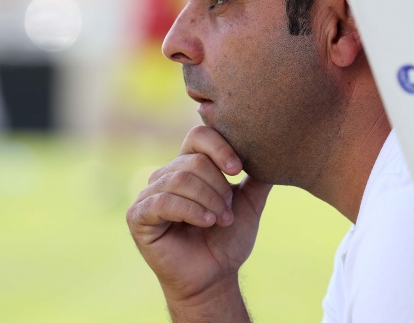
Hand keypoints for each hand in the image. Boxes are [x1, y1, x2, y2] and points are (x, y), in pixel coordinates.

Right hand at [126, 126, 272, 313]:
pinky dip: (190, 211)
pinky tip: (206, 222)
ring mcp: (149, 194)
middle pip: (195, 160)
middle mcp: (166, 175)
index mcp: (188, 165)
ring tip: (221, 220)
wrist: (214, 277)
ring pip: (181, 179)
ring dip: (209, 201)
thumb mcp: (249, 203)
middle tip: (228, 212)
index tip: (238, 170)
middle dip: (219, 187)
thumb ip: (258, 177)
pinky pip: (164, 201)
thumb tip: (274, 149)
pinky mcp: (138, 215)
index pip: (199, 136)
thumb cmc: (228, 239)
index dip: (220, 148)